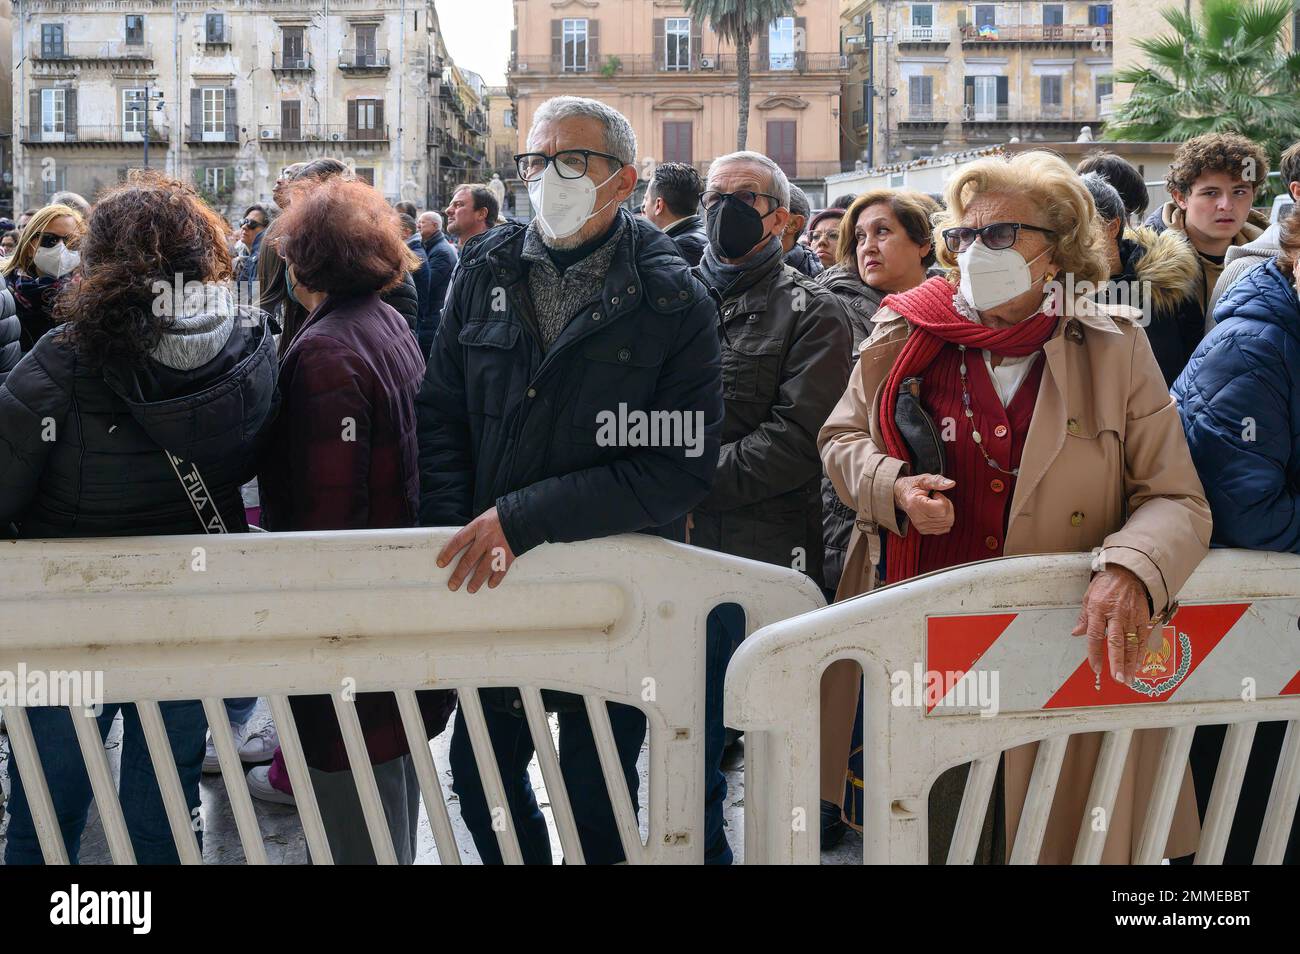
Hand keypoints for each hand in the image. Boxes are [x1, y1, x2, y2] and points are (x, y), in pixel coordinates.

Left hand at [437, 507, 516, 593]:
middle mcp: (485, 539)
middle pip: (468, 560)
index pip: (458, 541)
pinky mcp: (508, 555)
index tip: (441, 564)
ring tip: (470, 589)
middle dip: (459, 574)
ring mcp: (497, 549)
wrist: (524, 516)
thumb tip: (464, 543)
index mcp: (478, 527)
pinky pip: (500, 571)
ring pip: (483, 569)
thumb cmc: (502, 516)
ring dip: (476, 581)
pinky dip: (495, 579)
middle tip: (452, 585)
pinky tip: (490, 585)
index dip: (448, 553)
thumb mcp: (484, 518)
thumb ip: (475, 531)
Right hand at [893, 474, 956, 534]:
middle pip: (946, 517)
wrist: (903, 495)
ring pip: (947, 523)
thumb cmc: (914, 486)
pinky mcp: (924, 530)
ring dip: (946, 513)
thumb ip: (937, 480)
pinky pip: (944, 528)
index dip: (942, 500)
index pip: (942, 509)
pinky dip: (944, 520)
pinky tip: (936, 513)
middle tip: (936, 499)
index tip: (935, 494)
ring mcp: (920, 526)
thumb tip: (951, 483)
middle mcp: (917, 518)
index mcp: (916, 504)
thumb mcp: (924, 479)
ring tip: (935, 505)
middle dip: (946, 506)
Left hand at [1071, 566, 1155, 684]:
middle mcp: (1115, 614)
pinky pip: (1142, 637)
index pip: (1095, 635)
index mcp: (1098, 609)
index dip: (1095, 654)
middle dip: (1116, 662)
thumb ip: (1084, 618)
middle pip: (1116, 642)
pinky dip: (1141, 653)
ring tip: (1128, 678)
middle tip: (1117, 678)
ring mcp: (1131, 616)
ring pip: (1131, 643)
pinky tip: (1138, 665)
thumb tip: (1076, 634)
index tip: (1096, 668)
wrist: (1128, 571)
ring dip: (1130, 662)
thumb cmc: (1106, 584)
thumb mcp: (1089, 597)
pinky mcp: (1143, 617)